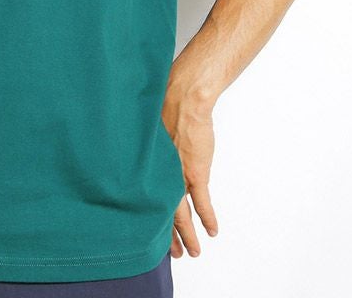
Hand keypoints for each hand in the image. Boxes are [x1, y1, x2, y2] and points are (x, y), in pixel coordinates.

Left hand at [161, 95, 218, 258]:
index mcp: (145, 167)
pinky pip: (202, 203)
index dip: (149, 219)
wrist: (182, 98)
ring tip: (194, 253)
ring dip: (189, 236)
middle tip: (174, 254)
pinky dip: (208, 219)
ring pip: (182, 215)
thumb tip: (138, 153)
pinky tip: (212, 231)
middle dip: (169, 236)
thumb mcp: (147, 134)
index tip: (151, 233)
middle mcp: (159, 175)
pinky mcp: (196, 173)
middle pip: (162, 214)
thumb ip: (145, 150)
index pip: (146, 202)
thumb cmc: (162, 107)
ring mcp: (178, 176)